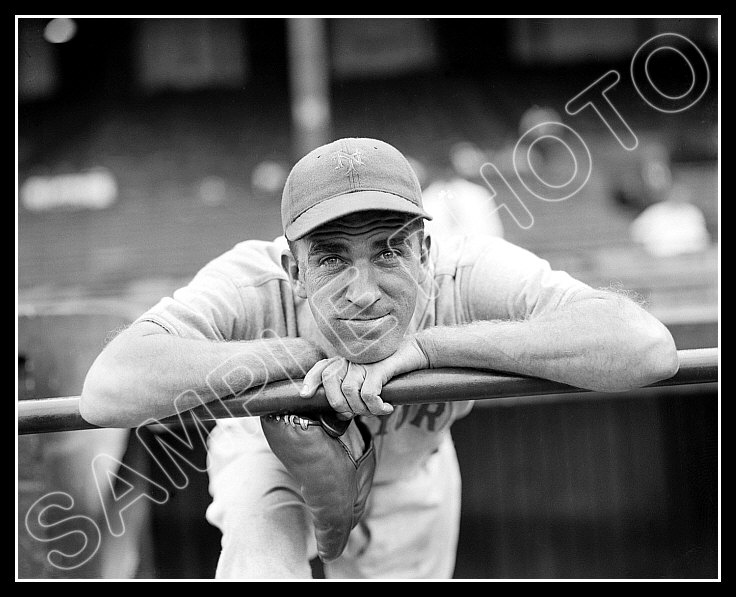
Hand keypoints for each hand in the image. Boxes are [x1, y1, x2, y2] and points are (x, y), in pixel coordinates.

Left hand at [299, 336, 429, 418]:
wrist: (417, 353)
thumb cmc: (393, 371)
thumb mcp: (369, 378)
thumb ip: (353, 389)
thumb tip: (342, 415)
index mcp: (347, 360)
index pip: (322, 367)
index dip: (311, 381)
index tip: (305, 395)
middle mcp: (352, 358)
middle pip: (330, 381)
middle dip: (337, 404)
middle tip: (351, 415)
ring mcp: (364, 361)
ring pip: (348, 391)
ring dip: (361, 409)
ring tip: (376, 410)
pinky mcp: (378, 366)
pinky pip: (368, 393)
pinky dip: (376, 407)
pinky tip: (387, 408)